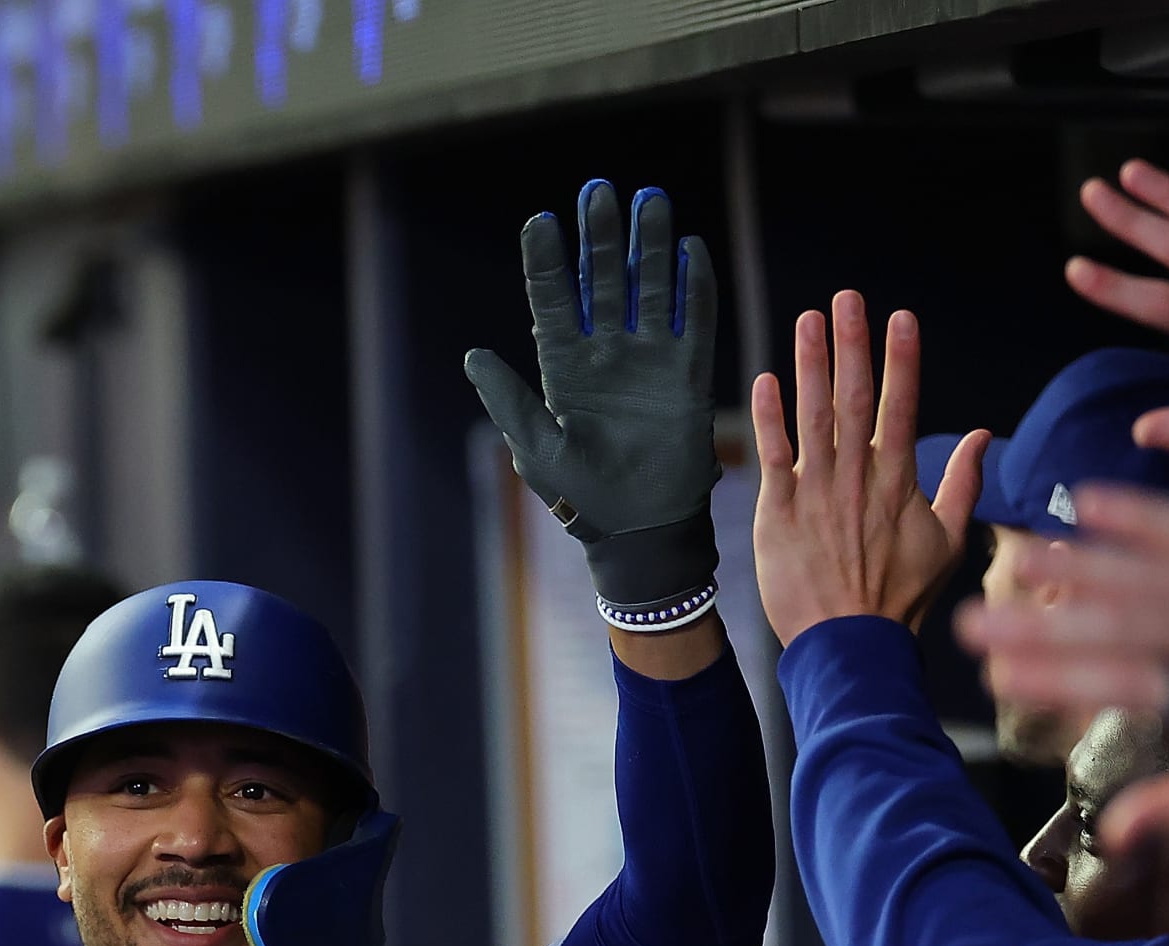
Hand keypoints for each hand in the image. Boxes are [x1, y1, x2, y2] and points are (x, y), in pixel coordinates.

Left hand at [463, 180, 720, 615]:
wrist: (638, 529)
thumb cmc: (580, 496)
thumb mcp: (536, 449)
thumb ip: (509, 400)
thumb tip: (473, 355)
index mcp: (564, 368)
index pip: (552, 301)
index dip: (546, 262)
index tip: (540, 223)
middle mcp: (606, 355)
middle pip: (602, 281)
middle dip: (600, 237)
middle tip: (599, 191)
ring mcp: (648, 361)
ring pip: (649, 289)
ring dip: (649, 247)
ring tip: (649, 199)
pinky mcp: (688, 376)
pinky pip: (694, 323)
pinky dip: (695, 287)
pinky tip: (692, 248)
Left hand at [749, 291, 986, 643]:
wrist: (853, 646)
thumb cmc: (901, 599)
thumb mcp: (948, 542)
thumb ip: (964, 484)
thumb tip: (982, 435)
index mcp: (899, 481)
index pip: (902, 406)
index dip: (901, 359)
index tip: (900, 317)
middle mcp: (858, 478)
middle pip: (856, 399)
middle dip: (852, 345)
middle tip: (846, 298)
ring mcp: (818, 493)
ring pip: (814, 417)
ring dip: (810, 365)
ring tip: (808, 321)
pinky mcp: (780, 513)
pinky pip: (773, 457)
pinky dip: (769, 418)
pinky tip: (766, 380)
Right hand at [956, 484, 1168, 848]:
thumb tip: (1111, 836)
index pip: (1123, 687)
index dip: (1054, 680)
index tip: (996, 678)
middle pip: (1119, 624)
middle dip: (1038, 622)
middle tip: (971, 620)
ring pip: (1148, 568)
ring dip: (1074, 560)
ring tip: (1012, 555)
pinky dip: (1140, 511)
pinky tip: (1087, 500)